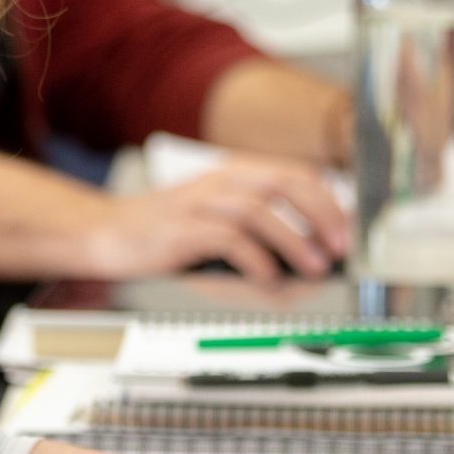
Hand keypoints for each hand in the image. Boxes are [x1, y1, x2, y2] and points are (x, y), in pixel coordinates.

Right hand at [80, 156, 350, 281]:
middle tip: (338, 248)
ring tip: (313, 267)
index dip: (327, 201)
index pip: (295, 174)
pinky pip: (227, 238)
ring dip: (293, 239)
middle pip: (284, 182)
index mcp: (234, 174)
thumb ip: (261, 234)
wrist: (106, 233)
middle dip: (320, 213)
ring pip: (259, 210)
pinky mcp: (181, 229)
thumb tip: (311, 259)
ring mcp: (199, 202)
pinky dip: (255, 260)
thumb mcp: (218, 223)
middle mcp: (220, 180)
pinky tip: (268, 279)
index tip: (347, 233)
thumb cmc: (167, 233)